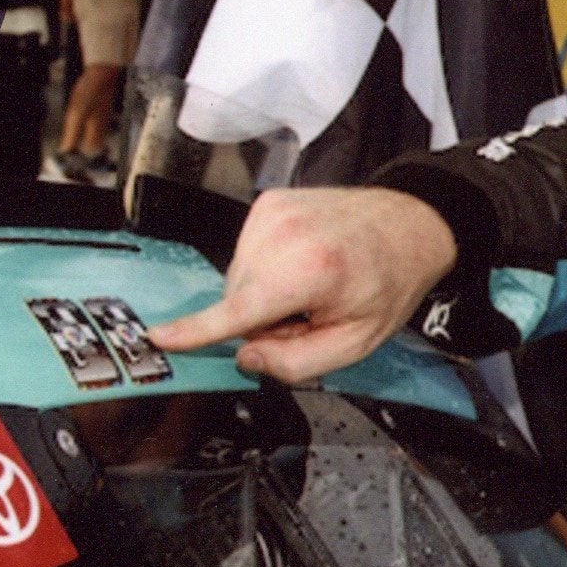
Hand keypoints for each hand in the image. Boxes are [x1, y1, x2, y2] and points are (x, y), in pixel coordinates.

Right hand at [150, 186, 458, 383]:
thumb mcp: (356, 342)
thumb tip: (247, 359)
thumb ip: (297, 362)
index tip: (159, 337)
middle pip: (238, 301)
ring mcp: (272, 213)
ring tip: (309, 286)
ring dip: (264, 294)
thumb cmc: (386, 282)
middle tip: (309, 314)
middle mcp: (285, 234)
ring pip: (238, 280)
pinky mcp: (267, 204)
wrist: (408, 224)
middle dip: (264, 320)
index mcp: (310, 271)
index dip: (196, 331)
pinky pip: (246, 256)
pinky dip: (266, 269)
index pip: (240, 311)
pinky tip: (301, 265)